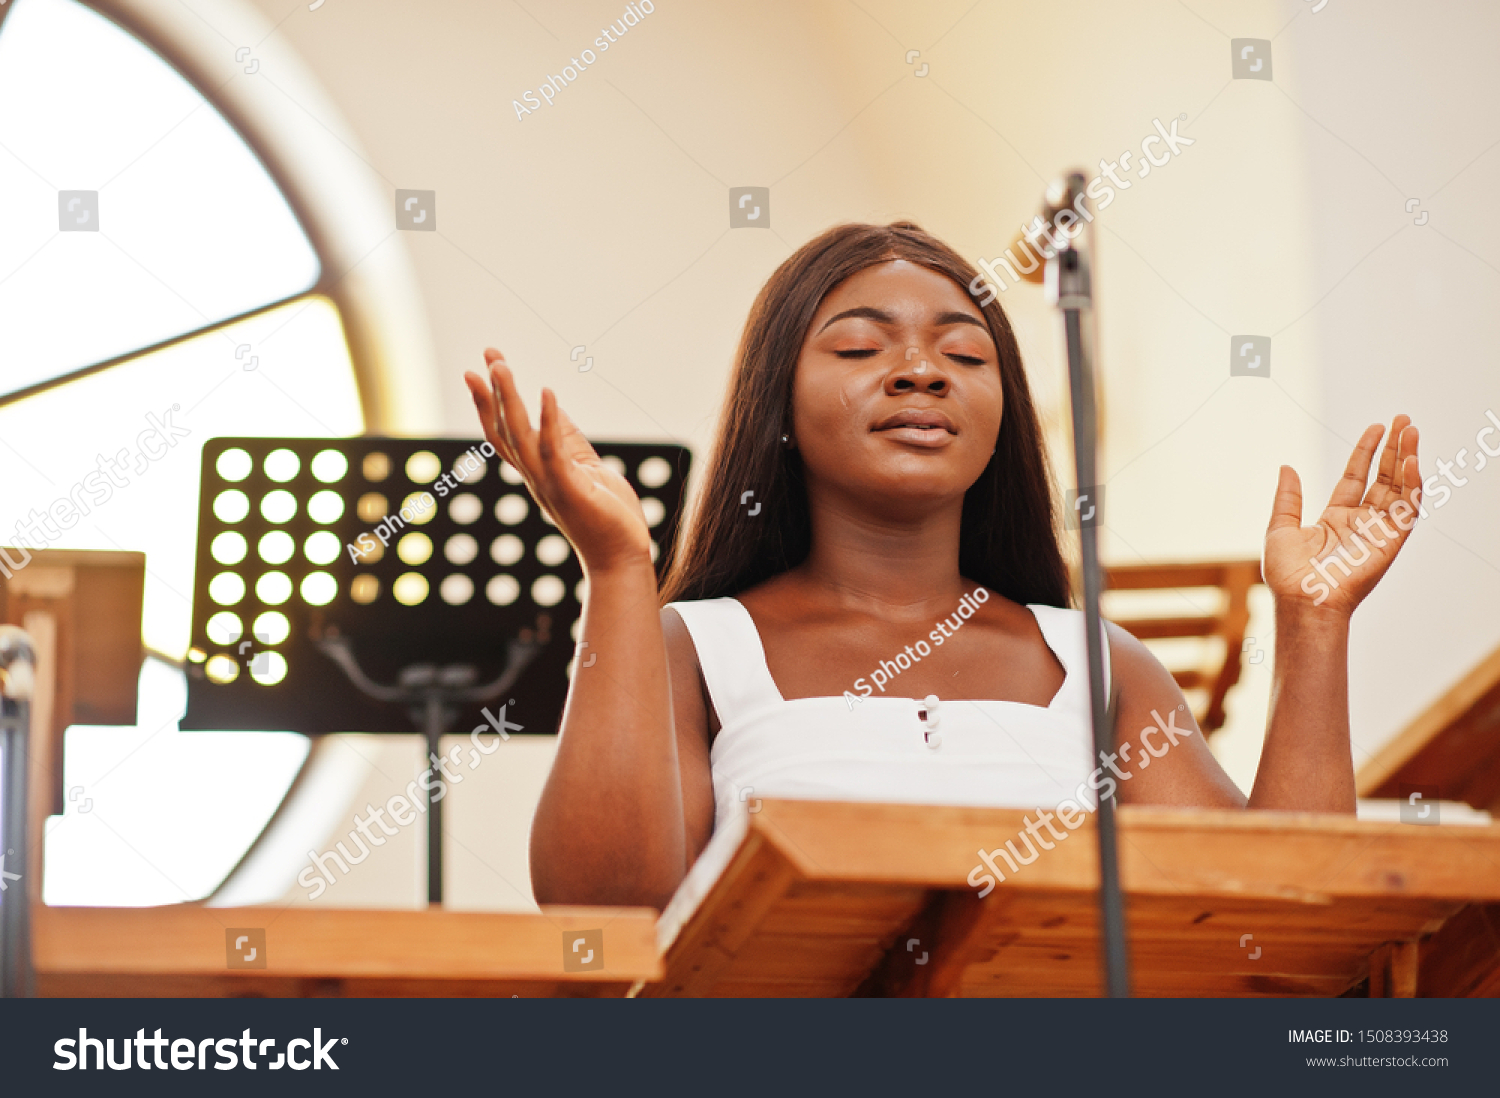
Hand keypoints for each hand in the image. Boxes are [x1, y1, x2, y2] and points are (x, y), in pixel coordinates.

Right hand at [464, 349, 653, 575]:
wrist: (621, 559)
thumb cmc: (607, 516)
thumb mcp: (586, 468)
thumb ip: (568, 440)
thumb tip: (553, 408)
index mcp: (538, 472)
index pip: (504, 432)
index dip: (489, 401)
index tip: (480, 368)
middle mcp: (536, 477)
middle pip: (504, 430)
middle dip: (493, 392)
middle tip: (489, 355)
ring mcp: (549, 483)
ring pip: (519, 436)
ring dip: (508, 399)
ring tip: (501, 365)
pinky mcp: (571, 489)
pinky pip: (554, 451)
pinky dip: (549, 420)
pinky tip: (547, 391)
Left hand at [1263, 415, 1421, 617]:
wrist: (1302, 600)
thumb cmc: (1288, 575)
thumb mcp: (1280, 528)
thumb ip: (1287, 497)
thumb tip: (1286, 466)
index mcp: (1336, 519)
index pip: (1357, 477)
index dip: (1367, 452)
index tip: (1376, 428)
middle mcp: (1361, 523)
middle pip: (1383, 478)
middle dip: (1393, 449)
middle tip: (1403, 420)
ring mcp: (1378, 532)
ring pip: (1399, 489)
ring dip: (1407, 460)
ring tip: (1411, 431)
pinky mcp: (1391, 542)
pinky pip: (1407, 510)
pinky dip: (1412, 486)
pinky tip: (1411, 462)